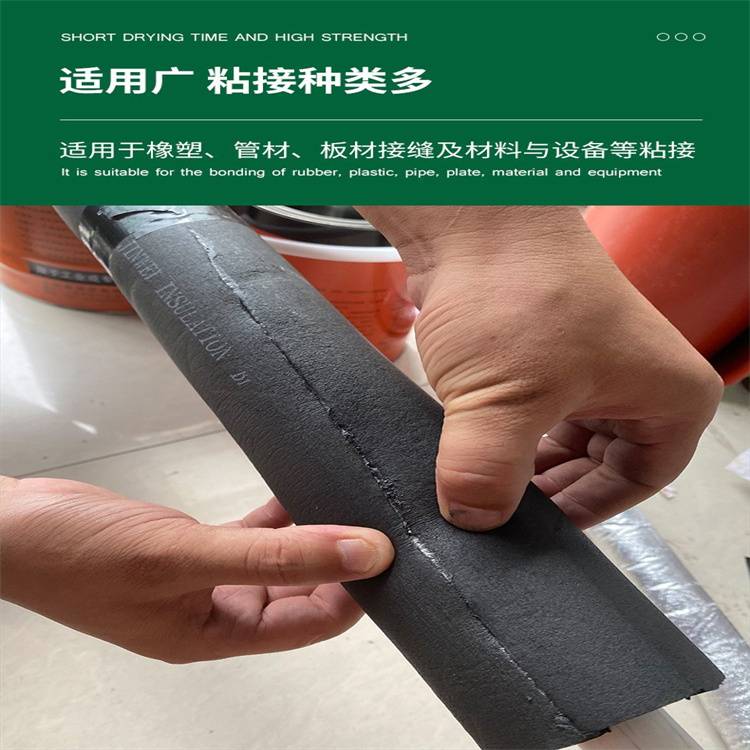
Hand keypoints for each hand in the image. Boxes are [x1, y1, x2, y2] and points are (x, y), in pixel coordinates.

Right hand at [0, 476, 392, 661]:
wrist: (8, 527)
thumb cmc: (77, 554)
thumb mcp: (182, 556)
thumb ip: (276, 554)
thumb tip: (364, 554)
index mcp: (214, 634)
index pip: (312, 623)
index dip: (356, 591)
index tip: (390, 550)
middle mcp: (215, 611)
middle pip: (301, 592)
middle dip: (341, 561)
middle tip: (378, 515)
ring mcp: (202, 578)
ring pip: (278, 560)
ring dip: (311, 533)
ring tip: (349, 496)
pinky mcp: (190, 546)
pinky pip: (250, 534)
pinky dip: (277, 514)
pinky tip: (299, 486)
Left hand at [358, 206, 722, 529]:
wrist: (470, 216)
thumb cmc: (515, 287)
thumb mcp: (503, 398)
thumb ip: (486, 473)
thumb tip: (473, 522)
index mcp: (667, 395)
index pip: (639, 484)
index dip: (585, 513)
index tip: (533, 534)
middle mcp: (635, 380)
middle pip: (599, 466)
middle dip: (546, 492)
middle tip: (496, 518)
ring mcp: (587, 365)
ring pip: (560, 442)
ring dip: (520, 466)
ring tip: (477, 487)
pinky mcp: (543, 354)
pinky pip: (532, 415)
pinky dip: (505, 437)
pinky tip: (469, 453)